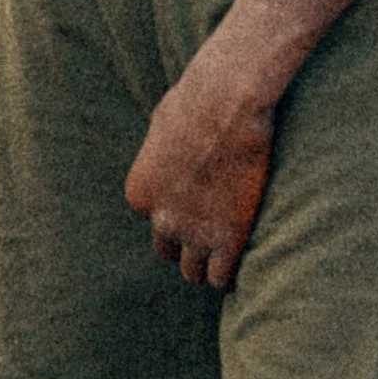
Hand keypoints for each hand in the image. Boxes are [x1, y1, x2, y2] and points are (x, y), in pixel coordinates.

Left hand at [122, 54, 275, 289]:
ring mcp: (193, 232)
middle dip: (186, 244)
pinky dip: (227, 277)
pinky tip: (237, 269)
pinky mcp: (227, 238)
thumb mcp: (160, 129)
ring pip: (192, 271)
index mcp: (140, 194)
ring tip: (222, 258)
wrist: (226, 103)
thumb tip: (169, 155)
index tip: (196, 205)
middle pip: (167, 250)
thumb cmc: (194, 101)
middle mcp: (160, 219)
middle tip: (208, 235)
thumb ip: (160, 154)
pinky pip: (220, 277)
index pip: (153, 218)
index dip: (176, 212)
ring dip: (206, 264)